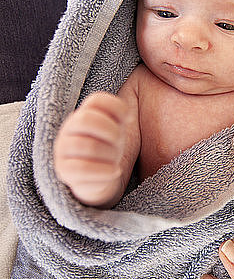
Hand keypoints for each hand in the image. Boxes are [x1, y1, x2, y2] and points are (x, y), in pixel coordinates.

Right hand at [53, 91, 128, 205]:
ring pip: (89, 146)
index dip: (117, 107)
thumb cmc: (108, 148)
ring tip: (115, 159)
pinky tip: (114, 171)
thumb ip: (119, 115)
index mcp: (83, 113)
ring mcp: (63, 149)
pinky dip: (105, 171)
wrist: (99, 178)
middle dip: (112, 132)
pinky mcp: (63, 171)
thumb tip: (127, 115)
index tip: (127, 119)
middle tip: (119, 142)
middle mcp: (68, 128)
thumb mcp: (116, 129)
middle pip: (87, 120)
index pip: (96, 100)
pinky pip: (83, 169)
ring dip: (111, 154)